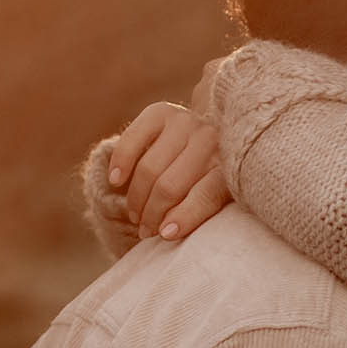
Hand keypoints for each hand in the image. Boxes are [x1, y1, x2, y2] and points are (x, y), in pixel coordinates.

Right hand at [106, 100, 230, 239]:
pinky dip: (121, 162)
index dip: (185, 217)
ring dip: (136, 198)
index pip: (207, 195)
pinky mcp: (161, 112)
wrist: (213, 135)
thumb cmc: (213, 178)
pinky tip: (116, 181)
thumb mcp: (219, 197)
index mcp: (230, 166)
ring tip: (136, 215)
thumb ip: (201, 210)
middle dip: (152, 214)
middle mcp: (210, 140)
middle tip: (146, 231)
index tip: (166, 235)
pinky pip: (132, 140)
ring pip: (149, 169)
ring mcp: (185, 123)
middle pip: (170, 186)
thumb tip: (167, 231)